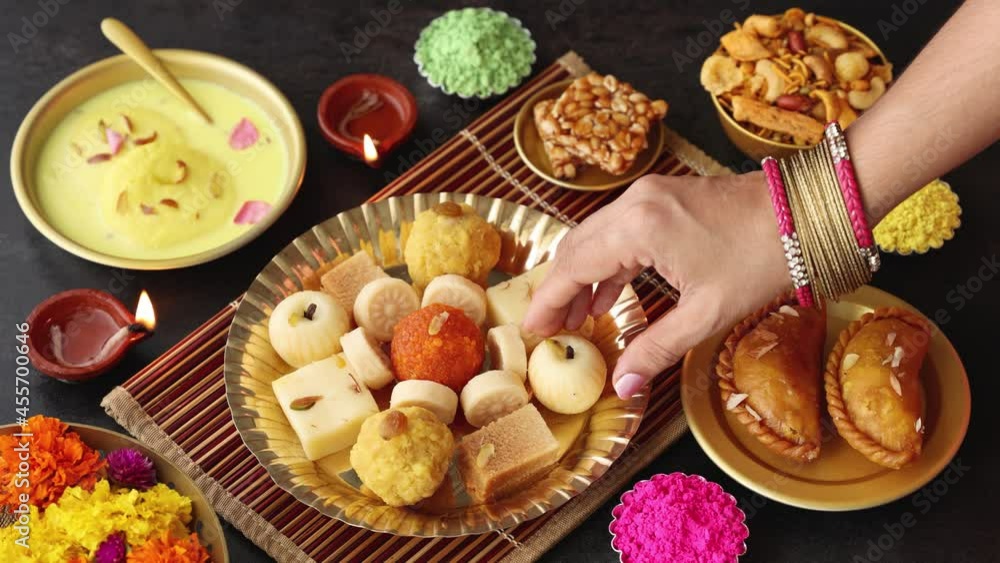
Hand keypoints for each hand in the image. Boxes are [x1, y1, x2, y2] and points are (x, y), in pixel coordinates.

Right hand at [523, 171, 789, 397]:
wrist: (809, 211)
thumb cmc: (764, 258)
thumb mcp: (707, 313)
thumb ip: (656, 348)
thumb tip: (621, 384)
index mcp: (639, 228)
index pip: (572, 266)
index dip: (548, 302)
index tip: (532, 330)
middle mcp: (635, 204)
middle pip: (575, 248)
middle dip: (559, 290)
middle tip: (549, 330)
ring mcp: (649, 196)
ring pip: (594, 237)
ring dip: (581, 276)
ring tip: (577, 319)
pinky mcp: (663, 197)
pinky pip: (618, 230)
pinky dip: (607, 262)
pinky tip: (608, 294)